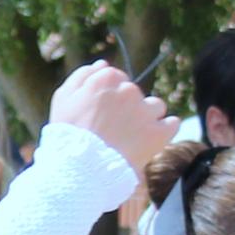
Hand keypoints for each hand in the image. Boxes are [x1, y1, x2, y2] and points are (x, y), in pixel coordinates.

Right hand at [46, 60, 174, 174]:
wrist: (80, 170)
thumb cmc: (67, 135)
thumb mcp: (62, 99)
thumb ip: (82, 76)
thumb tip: (102, 64)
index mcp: (106, 79)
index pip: (115, 77)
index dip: (107, 95)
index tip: (99, 111)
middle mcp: (129, 90)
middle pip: (134, 92)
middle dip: (126, 106)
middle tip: (111, 128)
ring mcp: (146, 111)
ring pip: (155, 105)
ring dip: (148, 116)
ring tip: (132, 136)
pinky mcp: (160, 132)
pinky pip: (172, 123)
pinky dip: (164, 130)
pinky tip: (151, 139)